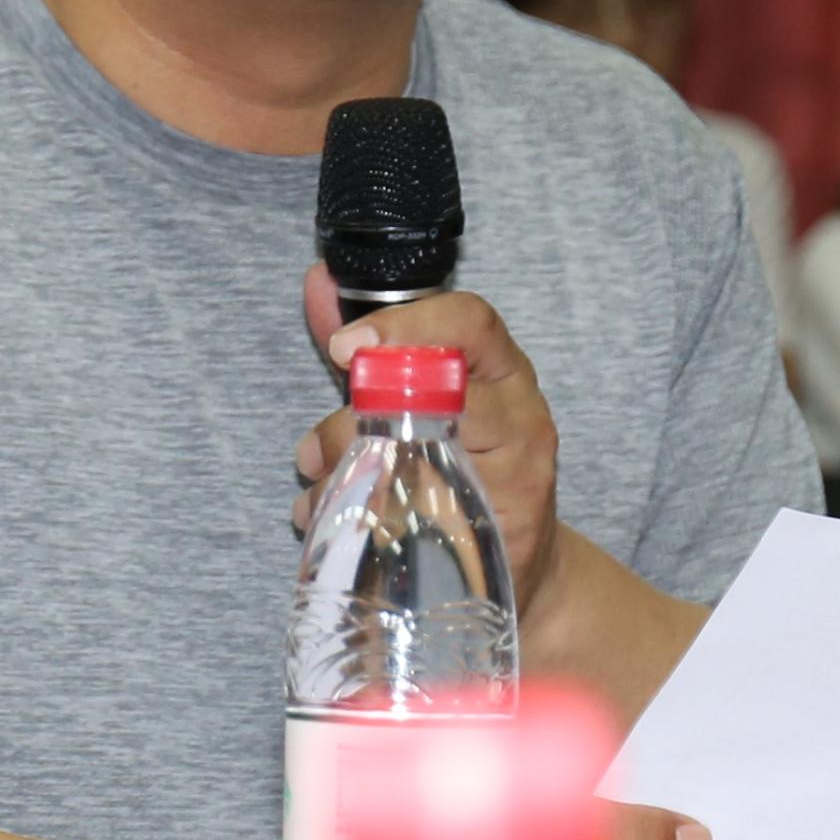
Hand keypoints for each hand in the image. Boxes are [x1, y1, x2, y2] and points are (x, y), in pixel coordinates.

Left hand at [296, 268, 565, 612]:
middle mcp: (522, 417)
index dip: (405, 326)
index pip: (470, 322)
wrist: (522, 555)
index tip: (344, 347)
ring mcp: (519, 479)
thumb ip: (376, 342)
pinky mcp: (502, 534)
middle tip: (317, 446)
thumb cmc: (468, 461)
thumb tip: (320, 284)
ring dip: (348, 478)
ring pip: (422, 464)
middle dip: (355, 421)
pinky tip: (332, 520)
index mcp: (505, 371)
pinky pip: (420, 521)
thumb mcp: (428, 395)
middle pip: (439, 395)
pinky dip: (361, 520)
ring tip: (317, 488)